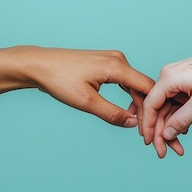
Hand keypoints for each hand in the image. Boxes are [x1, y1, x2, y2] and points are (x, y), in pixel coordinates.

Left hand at [19, 46, 154, 127]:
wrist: (38, 65)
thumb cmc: (59, 80)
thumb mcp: (86, 102)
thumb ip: (112, 114)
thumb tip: (133, 124)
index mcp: (117, 66)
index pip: (147, 88)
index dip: (152, 110)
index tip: (151, 129)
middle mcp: (118, 59)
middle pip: (143, 86)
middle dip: (146, 109)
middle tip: (144, 132)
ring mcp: (112, 59)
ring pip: (134, 84)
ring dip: (137, 103)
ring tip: (137, 124)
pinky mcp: (105, 63)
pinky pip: (125, 80)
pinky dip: (128, 95)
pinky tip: (127, 110)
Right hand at [141, 43, 191, 157]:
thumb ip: (182, 120)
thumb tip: (166, 135)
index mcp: (168, 78)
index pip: (150, 106)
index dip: (148, 127)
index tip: (150, 145)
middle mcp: (168, 76)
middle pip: (158, 108)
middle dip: (161, 131)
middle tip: (165, 152)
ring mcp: (176, 78)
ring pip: (167, 107)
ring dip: (171, 126)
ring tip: (178, 147)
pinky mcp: (185, 80)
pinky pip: (176, 102)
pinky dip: (179, 117)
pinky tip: (185, 131)